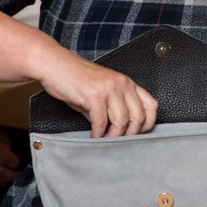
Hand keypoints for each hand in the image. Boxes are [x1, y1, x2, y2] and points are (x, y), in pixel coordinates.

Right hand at [34, 47, 157, 137]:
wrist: (55, 64)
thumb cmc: (75, 80)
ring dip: (114, 136)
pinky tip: (93, 135)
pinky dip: (98, 133)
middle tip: (118, 142)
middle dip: (129, 135)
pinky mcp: (95, 94)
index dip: (147, 125)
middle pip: (139, 117)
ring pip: (123, 121)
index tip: (136, 135)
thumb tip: (117, 133)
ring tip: (104, 140)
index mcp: (127, 83)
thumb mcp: (101, 94)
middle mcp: (122, 83)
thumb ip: (112, 111)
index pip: (151, 106)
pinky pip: (102, 121)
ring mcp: (110, 88)